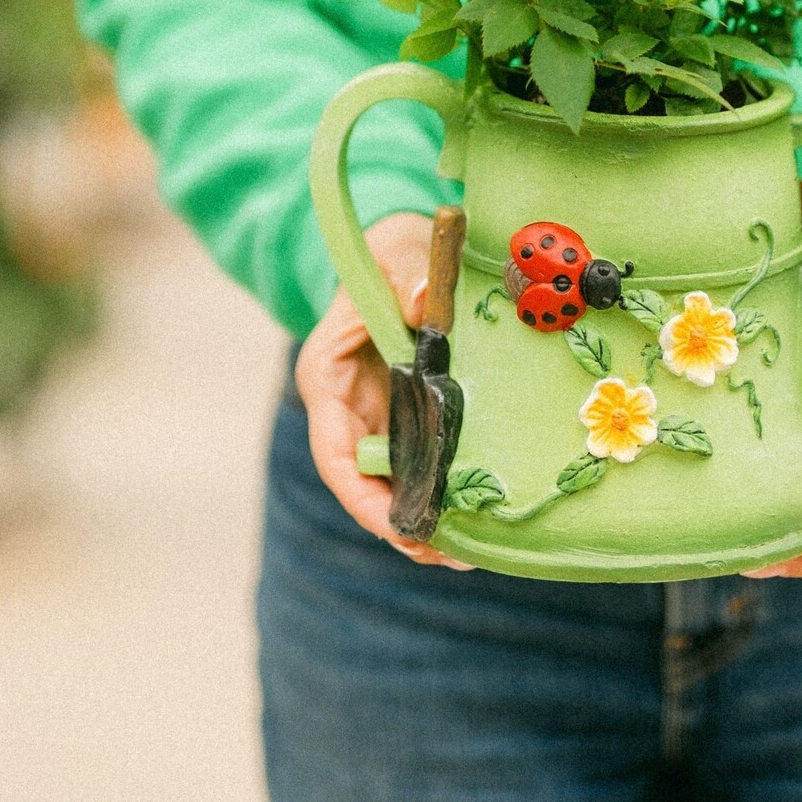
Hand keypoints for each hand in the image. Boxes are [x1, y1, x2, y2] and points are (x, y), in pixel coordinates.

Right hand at [293, 211, 472, 568]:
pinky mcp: (405, 417)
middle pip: (363, 484)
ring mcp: (375, 416)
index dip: (364, 500)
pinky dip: (440, 492)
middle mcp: (344, 407)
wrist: (406, 245)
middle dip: (401, 524)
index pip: (334, 454)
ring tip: (468, 552)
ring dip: (424, 518)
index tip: (403, 530)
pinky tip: (475, 518)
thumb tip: (424, 303)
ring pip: (391, 483)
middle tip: (451, 556)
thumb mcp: (400, 251)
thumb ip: (409, 276)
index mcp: (326, 375)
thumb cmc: (395, 248)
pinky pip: (419, 464)